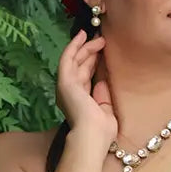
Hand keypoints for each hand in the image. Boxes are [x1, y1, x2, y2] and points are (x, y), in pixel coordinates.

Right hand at [55, 30, 117, 150]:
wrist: (92, 136)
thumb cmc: (101, 131)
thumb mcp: (105, 111)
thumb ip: (103, 96)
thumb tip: (101, 81)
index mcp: (79, 100)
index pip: (85, 77)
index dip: (93, 63)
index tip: (102, 52)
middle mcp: (69, 92)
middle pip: (79, 66)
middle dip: (90, 52)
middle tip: (102, 40)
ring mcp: (65, 85)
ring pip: (74, 60)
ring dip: (85, 47)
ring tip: (98, 36)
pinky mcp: (65, 81)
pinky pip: (67, 58)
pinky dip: (74, 46)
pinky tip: (81, 35)